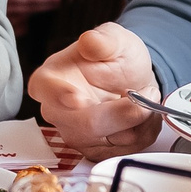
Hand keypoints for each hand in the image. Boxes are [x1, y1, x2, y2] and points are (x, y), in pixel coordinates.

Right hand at [30, 23, 162, 158]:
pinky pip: (125, 149)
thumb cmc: (116, 58)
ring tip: (142, 97)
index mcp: (50, 80)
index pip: (45, 89)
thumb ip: (104, 40)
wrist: (134, 79)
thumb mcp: (116, 39)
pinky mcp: (96, 152)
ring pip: (110, 139)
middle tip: (146, 93)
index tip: (77, 98)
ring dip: (137, 120)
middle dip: (122, 112)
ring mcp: (76, 135)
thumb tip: (89, 41)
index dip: (58, 95)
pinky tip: (140, 115)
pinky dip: (142, 132)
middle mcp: (57, 112)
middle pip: (85, 124)